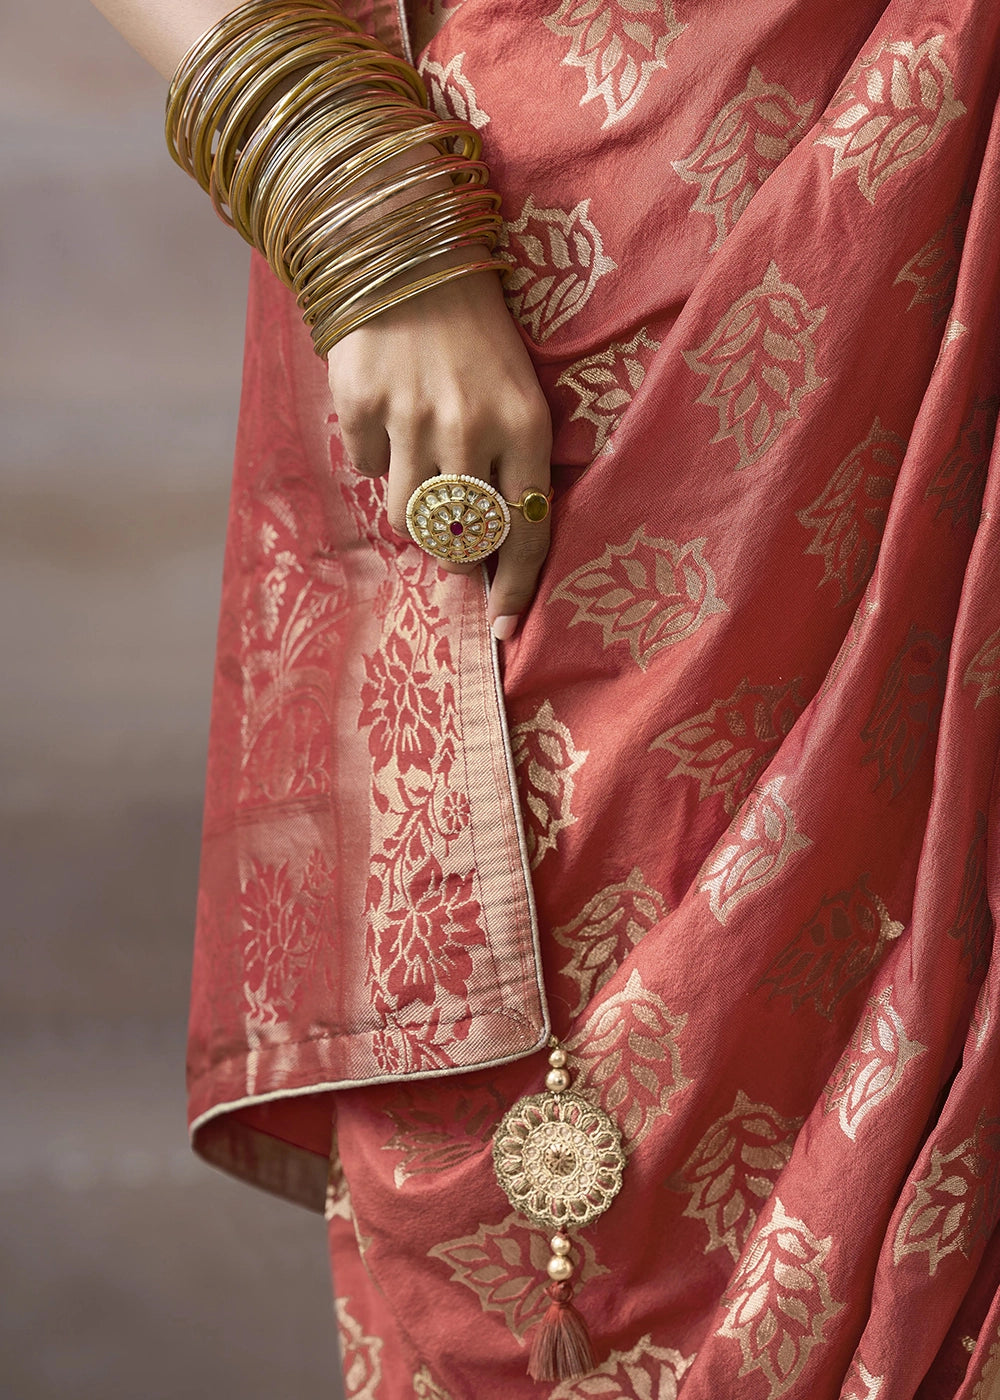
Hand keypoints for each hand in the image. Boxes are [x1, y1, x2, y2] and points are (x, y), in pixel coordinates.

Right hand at [326, 264, 552, 638]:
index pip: (526, 530)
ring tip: (417, 467)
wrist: (410, 250)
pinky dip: (375, 455)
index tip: (502, 627)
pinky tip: (387, 414)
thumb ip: (510, 462)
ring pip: (407, 517)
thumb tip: (488, 546)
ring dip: (413, 510)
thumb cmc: (475, 332)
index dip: (514, 589)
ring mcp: (412, 418)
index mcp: (525, 425)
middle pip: (459, 538)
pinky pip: (365, 466)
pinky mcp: (362, 404)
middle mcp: (471, 428)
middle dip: (458, 554)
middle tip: (454, 538)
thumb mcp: (517, 390)